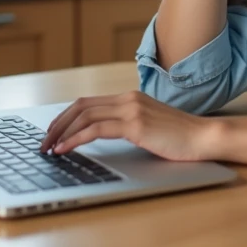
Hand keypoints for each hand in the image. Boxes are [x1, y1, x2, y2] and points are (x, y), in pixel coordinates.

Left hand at [40, 91, 222, 161]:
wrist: (203, 137)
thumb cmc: (179, 137)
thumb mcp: (149, 126)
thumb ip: (128, 124)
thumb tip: (101, 135)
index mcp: (130, 98)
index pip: (87, 103)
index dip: (64, 117)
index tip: (52, 132)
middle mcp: (128, 99)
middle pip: (80, 106)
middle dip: (57, 124)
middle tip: (42, 142)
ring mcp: (132, 110)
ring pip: (84, 116)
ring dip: (61, 133)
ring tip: (49, 148)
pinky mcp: (136, 125)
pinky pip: (96, 130)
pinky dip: (75, 139)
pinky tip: (66, 149)